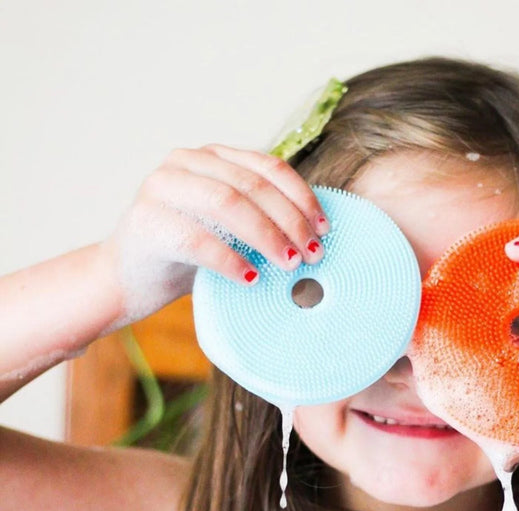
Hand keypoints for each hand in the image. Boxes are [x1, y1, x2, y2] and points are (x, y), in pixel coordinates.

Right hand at [102, 144, 328, 322]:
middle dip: (290, 221)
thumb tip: (317, 238)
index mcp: (212, 157)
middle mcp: (185, 163)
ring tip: (289, 265)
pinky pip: (197, 239)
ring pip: (227, 203)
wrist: (128, 279)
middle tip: (312, 254)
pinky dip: (230, 260)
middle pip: (252, 186)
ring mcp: (161, 187)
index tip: (325, 230)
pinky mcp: (146, 222)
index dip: (302, 197)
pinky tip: (252, 278)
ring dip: (266, 236)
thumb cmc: (188, 257)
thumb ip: (262, 219)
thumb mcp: (230, 230)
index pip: (268, 167)